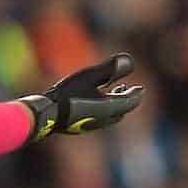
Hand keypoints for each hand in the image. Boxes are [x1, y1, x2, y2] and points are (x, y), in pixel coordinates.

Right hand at [20, 53, 143, 140]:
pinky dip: (103, 109)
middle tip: (128, 89)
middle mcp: (103, 120)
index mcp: (109, 108)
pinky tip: (91, 102)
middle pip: (121, 110)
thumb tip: (130, 60)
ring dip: (114, 104)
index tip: (140, 88)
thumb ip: (110, 68)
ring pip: (110, 116)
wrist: (46, 116)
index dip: (136, 94)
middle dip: (126, 99)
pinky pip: (98, 118)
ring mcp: (91, 126)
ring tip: (111, 92)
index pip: (130, 101)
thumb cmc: (67, 94)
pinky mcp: (79, 127)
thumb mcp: (89, 76)